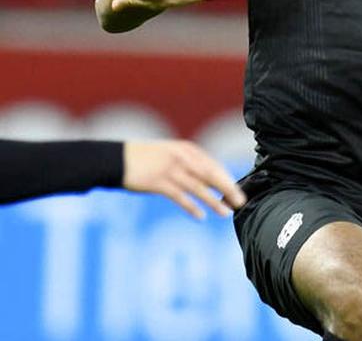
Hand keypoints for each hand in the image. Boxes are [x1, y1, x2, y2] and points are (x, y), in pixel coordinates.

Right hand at [122, 140, 246, 218]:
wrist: (116, 159)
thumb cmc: (145, 158)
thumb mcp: (170, 154)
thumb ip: (189, 163)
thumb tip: (208, 179)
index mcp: (187, 150)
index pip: (213, 166)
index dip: (227, 179)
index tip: (237, 191)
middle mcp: (182, 158)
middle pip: (211, 176)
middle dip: (228, 189)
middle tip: (240, 202)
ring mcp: (170, 170)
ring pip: (199, 188)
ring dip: (213, 202)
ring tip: (225, 213)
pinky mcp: (158, 183)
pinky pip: (180, 197)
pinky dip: (192, 207)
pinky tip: (201, 216)